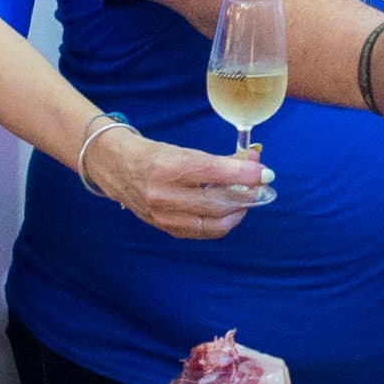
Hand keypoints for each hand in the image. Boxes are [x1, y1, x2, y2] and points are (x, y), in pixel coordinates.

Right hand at [104, 127, 270, 241]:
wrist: (117, 169)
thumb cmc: (154, 156)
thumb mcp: (186, 151)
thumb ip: (221, 160)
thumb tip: (255, 163)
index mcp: (168, 168)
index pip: (216, 173)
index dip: (246, 175)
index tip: (266, 173)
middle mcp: (164, 195)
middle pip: (219, 204)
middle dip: (247, 197)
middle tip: (260, 189)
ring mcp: (164, 216)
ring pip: (214, 224)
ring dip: (237, 213)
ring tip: (244, 201)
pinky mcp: (166, 229)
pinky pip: (204, 232)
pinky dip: (221, 222)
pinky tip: (227, 211)